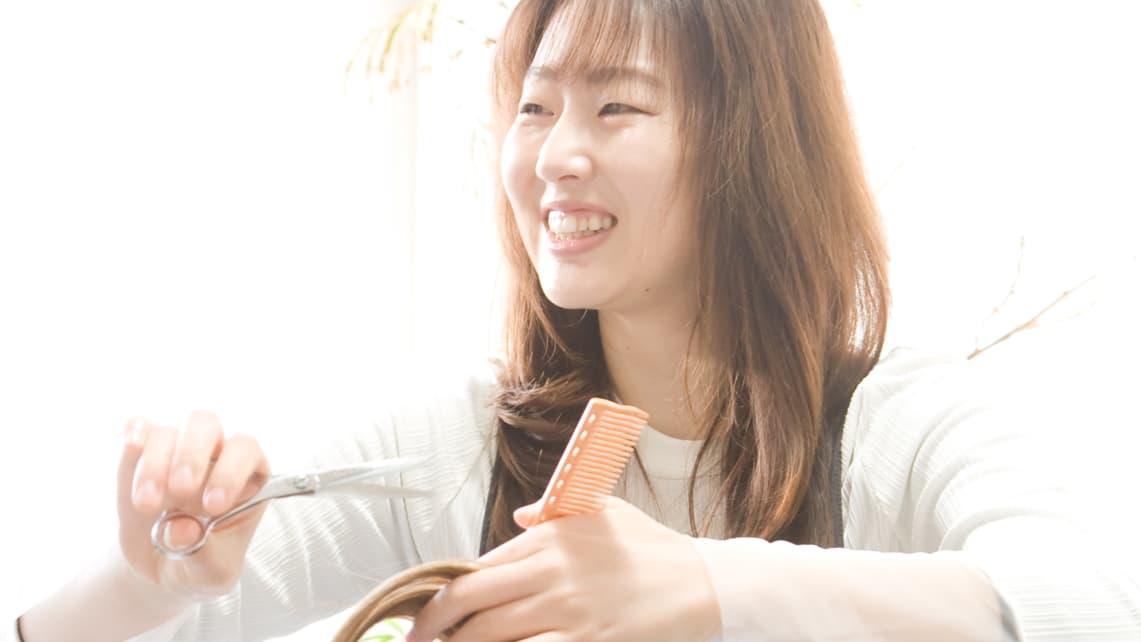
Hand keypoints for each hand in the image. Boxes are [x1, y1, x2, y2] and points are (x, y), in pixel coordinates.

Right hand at [117, 411, 270, 600]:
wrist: (162, 568)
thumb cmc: (202, 563)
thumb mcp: (212, 571)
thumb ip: (204, 554)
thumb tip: (182, 530)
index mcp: (248, 476)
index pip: (247, 451)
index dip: (231, 472)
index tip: (213, 506)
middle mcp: (214, 454)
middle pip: (207, 425)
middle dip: (192, 455)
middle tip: (180, 491)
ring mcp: (177, 451)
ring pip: (167, 432)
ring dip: (155, 464)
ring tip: (147, 505)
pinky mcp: (142, 455)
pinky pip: (139, 431)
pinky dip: (134, 436)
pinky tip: (132, 444)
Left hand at [407, 497, 721, 641]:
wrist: (705, 584)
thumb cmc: (653, 550)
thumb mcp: (603, 513)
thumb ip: (554, 514)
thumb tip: (518, 518)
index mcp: (549, 538)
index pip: (476, 569)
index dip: (441, 598)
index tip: (424, 618)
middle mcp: (550, 571)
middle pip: (469, 602)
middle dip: (432, 629)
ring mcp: (567, 611)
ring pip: (490, 635)